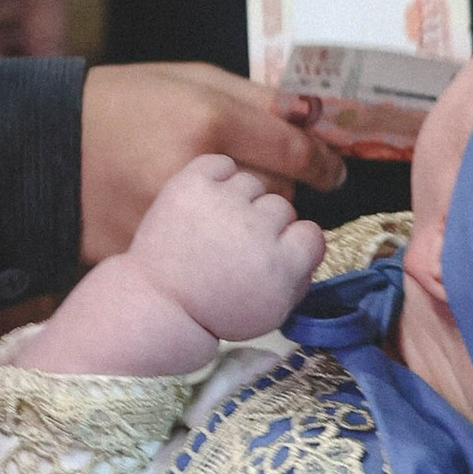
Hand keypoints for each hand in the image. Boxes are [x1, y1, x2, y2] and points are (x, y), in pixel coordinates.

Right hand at [79, 65, 343, 265]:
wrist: (41, 149)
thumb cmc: (121, 103)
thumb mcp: (188, 77)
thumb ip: (256, 97)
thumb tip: (315, 116)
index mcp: (207, 122)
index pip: (296, 152)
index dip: (323, 162)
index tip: (332, 169)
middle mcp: (195, 176)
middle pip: (277, 197)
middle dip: (279, 189)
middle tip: (262, 177)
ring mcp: (173, 222)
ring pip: (247, 234)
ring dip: (250, 221)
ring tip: (224, 202)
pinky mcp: (152, 254)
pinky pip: (209, 259)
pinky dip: (214, 248)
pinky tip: (199, 230)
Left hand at [131, 156, 328, 343]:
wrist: (160, 303)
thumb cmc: (216, 310)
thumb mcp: (273, 309)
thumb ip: (300, 274)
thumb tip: (308, 239)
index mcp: (281, 263)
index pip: (312, 234)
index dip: (294, 245)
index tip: (274, 255)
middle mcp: (256, 228)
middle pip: (282, 206)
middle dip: (265, 225)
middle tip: (239, 245)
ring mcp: (222, 202)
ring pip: (253, 182)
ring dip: (240, 200)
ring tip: (218, 225)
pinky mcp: (191, 185)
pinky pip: (221, 163)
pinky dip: (216, 177)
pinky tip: (208, 200)